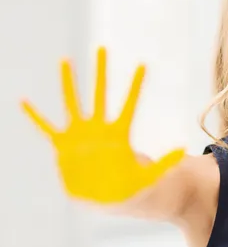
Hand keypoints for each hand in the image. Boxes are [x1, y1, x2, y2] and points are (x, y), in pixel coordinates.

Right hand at [21, 47, 184, 203]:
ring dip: (69, 82)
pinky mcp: (63, 145)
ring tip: (66, 60)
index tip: (143, 65)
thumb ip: (164, 163)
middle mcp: (99, 128)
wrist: (106, 198)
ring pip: (73, 102)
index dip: (135, 85)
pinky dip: (35, 116)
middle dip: (101, 72)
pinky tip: (24, 101)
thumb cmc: (128, 186)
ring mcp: (80, 134)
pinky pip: (46, 128)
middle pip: (100, 94)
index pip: (130, 103)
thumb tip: (183, 149)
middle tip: (102, 49)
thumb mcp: (150, 176)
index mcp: (119, 134)